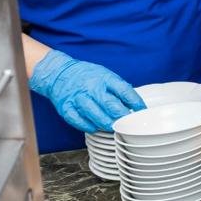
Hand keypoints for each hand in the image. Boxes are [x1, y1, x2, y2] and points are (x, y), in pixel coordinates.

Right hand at [29, 48, 144, 133]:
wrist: (58, 73)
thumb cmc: (86, 75)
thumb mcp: (105, 75)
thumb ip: (118, 88)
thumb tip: (133, 104)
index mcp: (104, 78)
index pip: (124, 90)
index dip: (135, 102)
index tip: (141, 110)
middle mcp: (91, 88)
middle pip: (110, 105)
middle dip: (121, 116)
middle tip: (127, 123)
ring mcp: (77, 98)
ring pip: (95, 115)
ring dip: (107, 123)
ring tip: (113, 127)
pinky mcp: (66, 108)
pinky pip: (79, 121)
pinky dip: (88, 126)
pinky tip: (95, 128)